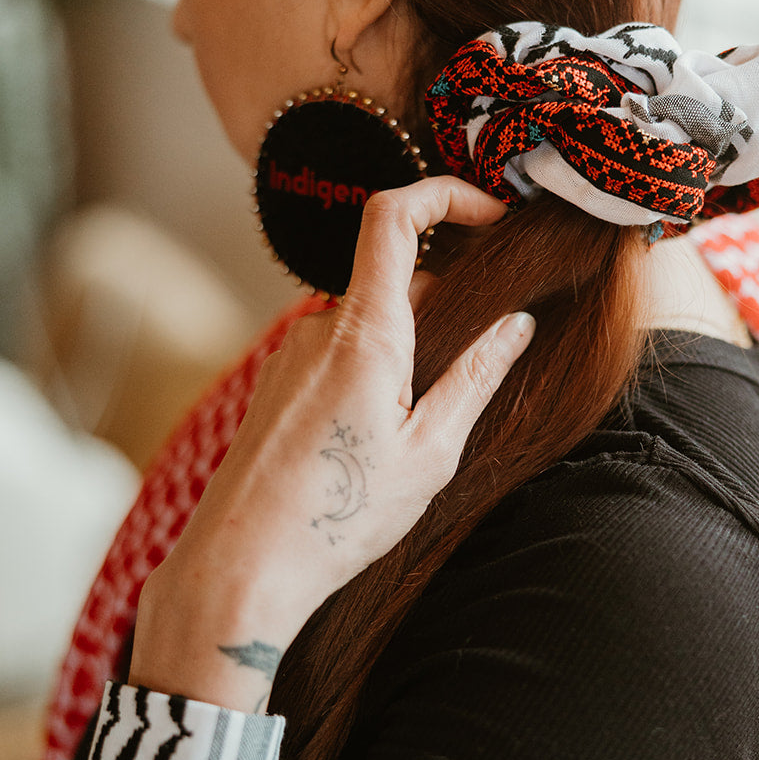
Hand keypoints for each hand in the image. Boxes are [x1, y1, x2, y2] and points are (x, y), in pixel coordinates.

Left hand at [130, 179, 534, 711]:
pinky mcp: (276, 383)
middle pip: (396, 282)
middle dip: (446, 314)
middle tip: (471, 381)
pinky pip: (337, 354)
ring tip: (411, 439)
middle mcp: (319, 329)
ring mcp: (290, 354)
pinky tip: (370, 448)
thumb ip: (477, 377)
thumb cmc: (339, 519)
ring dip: (405, 357)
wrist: (240, 565)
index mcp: (365, 335)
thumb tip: (518, 323)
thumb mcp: (431, 454)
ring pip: (369, 326)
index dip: (445, 194)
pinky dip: (370, 377)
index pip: (394, 216)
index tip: (492, 216)